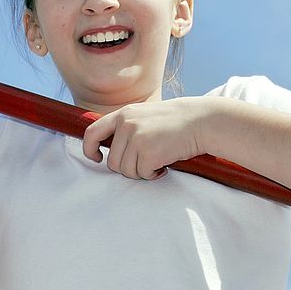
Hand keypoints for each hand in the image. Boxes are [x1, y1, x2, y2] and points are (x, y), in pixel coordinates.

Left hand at [81, 98, 208, 179]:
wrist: (201, 121)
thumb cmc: (175, 122)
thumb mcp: (145, 116)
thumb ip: (127, 127)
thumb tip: (111, 150)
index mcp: (123, 114)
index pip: (92, 132)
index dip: (89, 148)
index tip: (97, 157)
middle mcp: (126, 124)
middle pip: (112, 162)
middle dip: (128, 168)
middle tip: (146, 161)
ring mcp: (136, 138)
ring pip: (126, 171)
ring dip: (141, 172)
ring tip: (157, 160)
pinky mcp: (148, 153)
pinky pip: (142, 174)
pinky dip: (153, 174)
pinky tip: (164, 164)